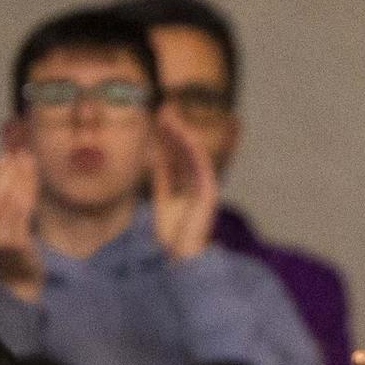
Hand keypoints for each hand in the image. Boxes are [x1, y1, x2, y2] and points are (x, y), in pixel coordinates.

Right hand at [0, 150, 43, 299]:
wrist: (18, 277)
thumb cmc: (3, 245)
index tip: (8, 155)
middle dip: (10, 169)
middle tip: (21, 153)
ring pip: (11, 198)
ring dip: (21, 176)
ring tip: (29, 161)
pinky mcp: (17, 242)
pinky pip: (24, 211)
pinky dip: (29, 191)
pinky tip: (34, 180)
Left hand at [150, 110, 218, 260]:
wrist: (181, 256)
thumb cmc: (171, 233)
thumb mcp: (162, 197)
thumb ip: (162, 175)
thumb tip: (155, 151)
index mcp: (185, 183)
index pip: (175, 154)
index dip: (166, 135)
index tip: (156, 117)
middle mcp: (196, 182)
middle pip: (184, 150)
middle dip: (174, 129)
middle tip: (163, 108)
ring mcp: (204, 186)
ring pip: (194, 153)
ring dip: (183, 133)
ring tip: (170, 116)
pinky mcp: (209, 192)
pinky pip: (201, 165)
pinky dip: (193, 149)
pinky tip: (183, 134)